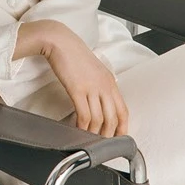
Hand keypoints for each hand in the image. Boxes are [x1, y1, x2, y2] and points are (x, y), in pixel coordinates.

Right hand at [40, 21, 128, 137]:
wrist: (60, 42)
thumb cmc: (74, 54)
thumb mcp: (94, 69)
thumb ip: (100, 85)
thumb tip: (100, 101)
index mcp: (110, 81)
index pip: (123, 110)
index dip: (123, 127)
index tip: (118, 138)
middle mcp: (105, 85)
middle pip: (113, 117)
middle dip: (109, 134)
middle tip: (102, 143)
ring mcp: (92, 88)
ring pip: (99, 118)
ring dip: (94, 133)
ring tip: (88, 139)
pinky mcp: (77, 89)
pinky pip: (84, 114)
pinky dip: (82, 125)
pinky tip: (78, 129)